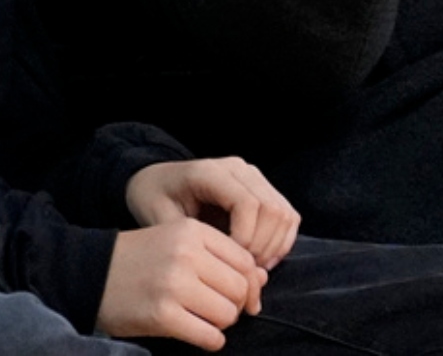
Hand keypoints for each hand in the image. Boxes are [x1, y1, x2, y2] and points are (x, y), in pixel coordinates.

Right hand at [96, 219, 265, 350]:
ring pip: (227, 314)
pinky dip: (210, 340)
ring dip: (221, 323)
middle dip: (235, 305)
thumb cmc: (141, 259)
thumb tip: (261, 279)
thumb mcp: (178, 242)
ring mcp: (174, 285)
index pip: (245, 261)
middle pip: (239, 289)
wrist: (91, 274)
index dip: (250, 283)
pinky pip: (210, 337)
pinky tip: (195, 332)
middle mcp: (185, 254)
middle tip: (217, 308)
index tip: (241, 295)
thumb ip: (220, 255)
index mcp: (192, 231)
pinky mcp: (162, 315)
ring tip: (202, 318)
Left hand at [125, 157, 300, 268]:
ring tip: (249, 268)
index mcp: (210, 172)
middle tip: (240, 272)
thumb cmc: (154, 198)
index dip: (245, 238)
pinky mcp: (263, 189)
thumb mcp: (159, 218)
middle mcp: (238, 169)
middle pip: (271, 208)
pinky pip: (287, 216)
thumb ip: (190, 240)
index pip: (247, 203)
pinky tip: (260, 260)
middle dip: (261, 247)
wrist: (157, 180)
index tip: (227, 262)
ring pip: (284, 213)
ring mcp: (254, 177)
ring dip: (273, 247)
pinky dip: (280, 242)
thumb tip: (226, 266)